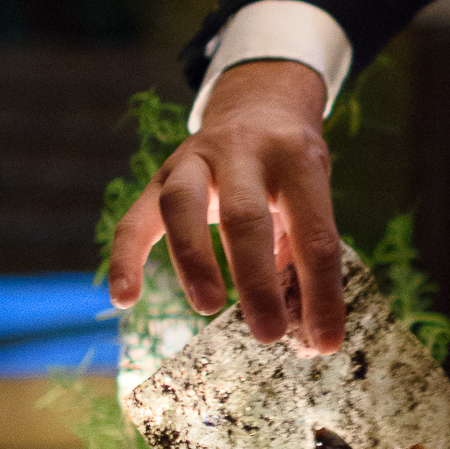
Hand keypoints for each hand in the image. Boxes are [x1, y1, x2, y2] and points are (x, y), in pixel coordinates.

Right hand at [106, 60, 346, 351]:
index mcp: (297, 160)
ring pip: (182, 205)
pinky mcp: (159, 177)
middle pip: (244, 216)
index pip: (313, 233)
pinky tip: (125, 298)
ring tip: (209, 308)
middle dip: (256, 280)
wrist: (257, 105)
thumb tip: (310, 337)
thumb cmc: (291, 169)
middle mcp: (243, 153)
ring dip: (194, 261)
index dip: (321, 292)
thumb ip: (308, 255)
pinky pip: (134, 218)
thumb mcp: (312, 196)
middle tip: (268, 333)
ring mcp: (195, 161)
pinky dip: (125, 258)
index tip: (324, 343)